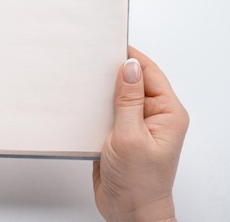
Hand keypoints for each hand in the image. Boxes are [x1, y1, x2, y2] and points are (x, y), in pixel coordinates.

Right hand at [93, 47, 188, 221]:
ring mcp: (136, 126)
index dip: (129, 57)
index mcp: (167, 113)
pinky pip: (107, 112)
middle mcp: (153, 116)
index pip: (149, 72)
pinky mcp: (119, 135)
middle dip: (111, 72)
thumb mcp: (130, 137)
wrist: (129, 213)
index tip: (109, 44)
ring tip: (82, 82)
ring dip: (100, 91)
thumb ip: (129, 100)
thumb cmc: (139, 183)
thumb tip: (129, 66)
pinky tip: (81, 105)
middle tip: (89, 61)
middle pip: (132, 81)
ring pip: (117, 96)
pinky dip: (94, 107)